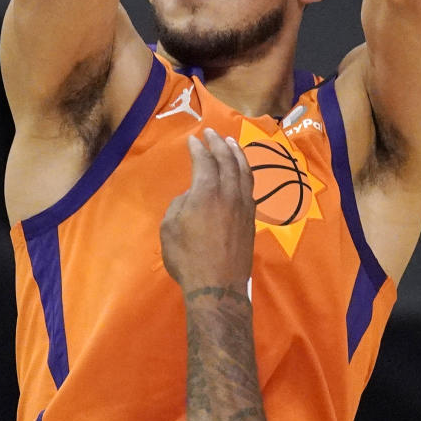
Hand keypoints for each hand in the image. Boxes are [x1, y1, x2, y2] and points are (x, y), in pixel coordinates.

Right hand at [161, 128, 254, 294]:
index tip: (194, 139)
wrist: (218, 287)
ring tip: (231, 143)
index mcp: (206, 193)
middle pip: (227, 160)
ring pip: (244, 172)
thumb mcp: (169, 229)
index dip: (199, 148)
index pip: (205, 161)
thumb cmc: (188, 259)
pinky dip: (245, 173)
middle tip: (212, 133)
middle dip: (219, 144)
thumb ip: (179, 205)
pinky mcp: (251, 219)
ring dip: (237, 154)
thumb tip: (192, 196)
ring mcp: (244, 206)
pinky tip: (242, 171)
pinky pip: (250, 187)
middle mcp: (229, 193)